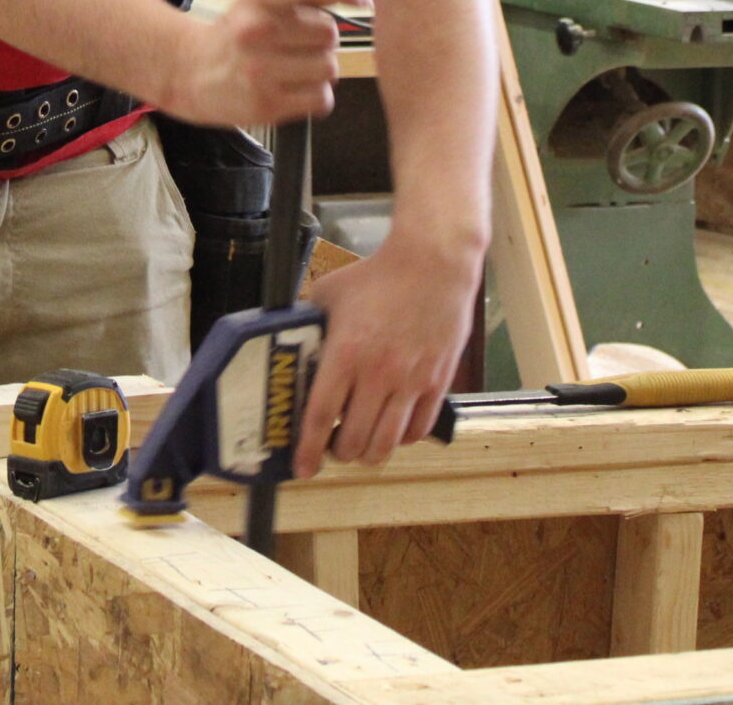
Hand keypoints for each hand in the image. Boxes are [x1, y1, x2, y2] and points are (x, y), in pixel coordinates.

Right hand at [160, 0, 356, 127]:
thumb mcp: (258, 1)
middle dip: (322, 41)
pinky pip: (321, 99)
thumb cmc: (236, 35)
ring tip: (294, 69)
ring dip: (320, 70)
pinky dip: (316, 96)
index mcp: (257, 0)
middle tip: (297, 46)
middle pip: (329, 34)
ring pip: (329, 68)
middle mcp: (257, 32)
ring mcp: (261, 71)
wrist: (190, 72)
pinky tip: (295, 89)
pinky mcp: (267, 105)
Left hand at [297, 230, 483, 475]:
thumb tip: (295, 343)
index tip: (302, 468)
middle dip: (337, 453)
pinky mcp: (436, 381)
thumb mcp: (330, 293)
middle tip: (331, 449)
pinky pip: (418, 428)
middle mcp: (378, 374)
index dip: (307, 449)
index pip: (320, 416)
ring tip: (360, 448)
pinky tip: (393, 431)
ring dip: (369, 454)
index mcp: (346, 353)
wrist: (433, 264)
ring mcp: (410, 380)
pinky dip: (402, 440)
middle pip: (353, 439)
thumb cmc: (379, 275)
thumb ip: (312, 324)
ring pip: (387, 443)